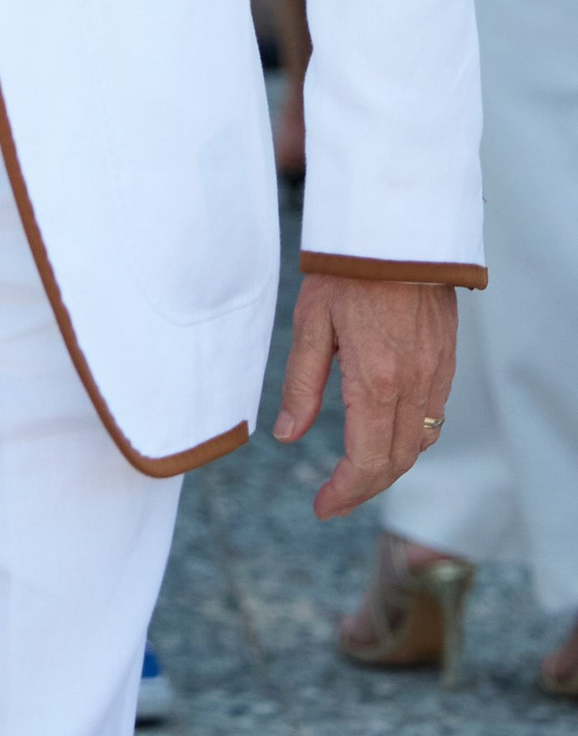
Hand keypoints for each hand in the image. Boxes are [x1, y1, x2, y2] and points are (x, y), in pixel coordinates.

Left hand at [274, 271, 457, 517]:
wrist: (398, 228)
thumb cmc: (346, 271)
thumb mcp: (311, 324)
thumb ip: (303, 384)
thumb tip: (288, 437)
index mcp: (375, 380)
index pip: (367, 460)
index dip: (346, 492)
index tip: (324, 507)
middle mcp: (413, 384)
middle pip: (397, 460)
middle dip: (366, 488)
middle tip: (335, 499)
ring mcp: (436, 373)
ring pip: (420, 442)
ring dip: (390, 465)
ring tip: (356, 474)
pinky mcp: (447, 360)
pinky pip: (434, 415)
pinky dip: (411, 437)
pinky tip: (386, 434)